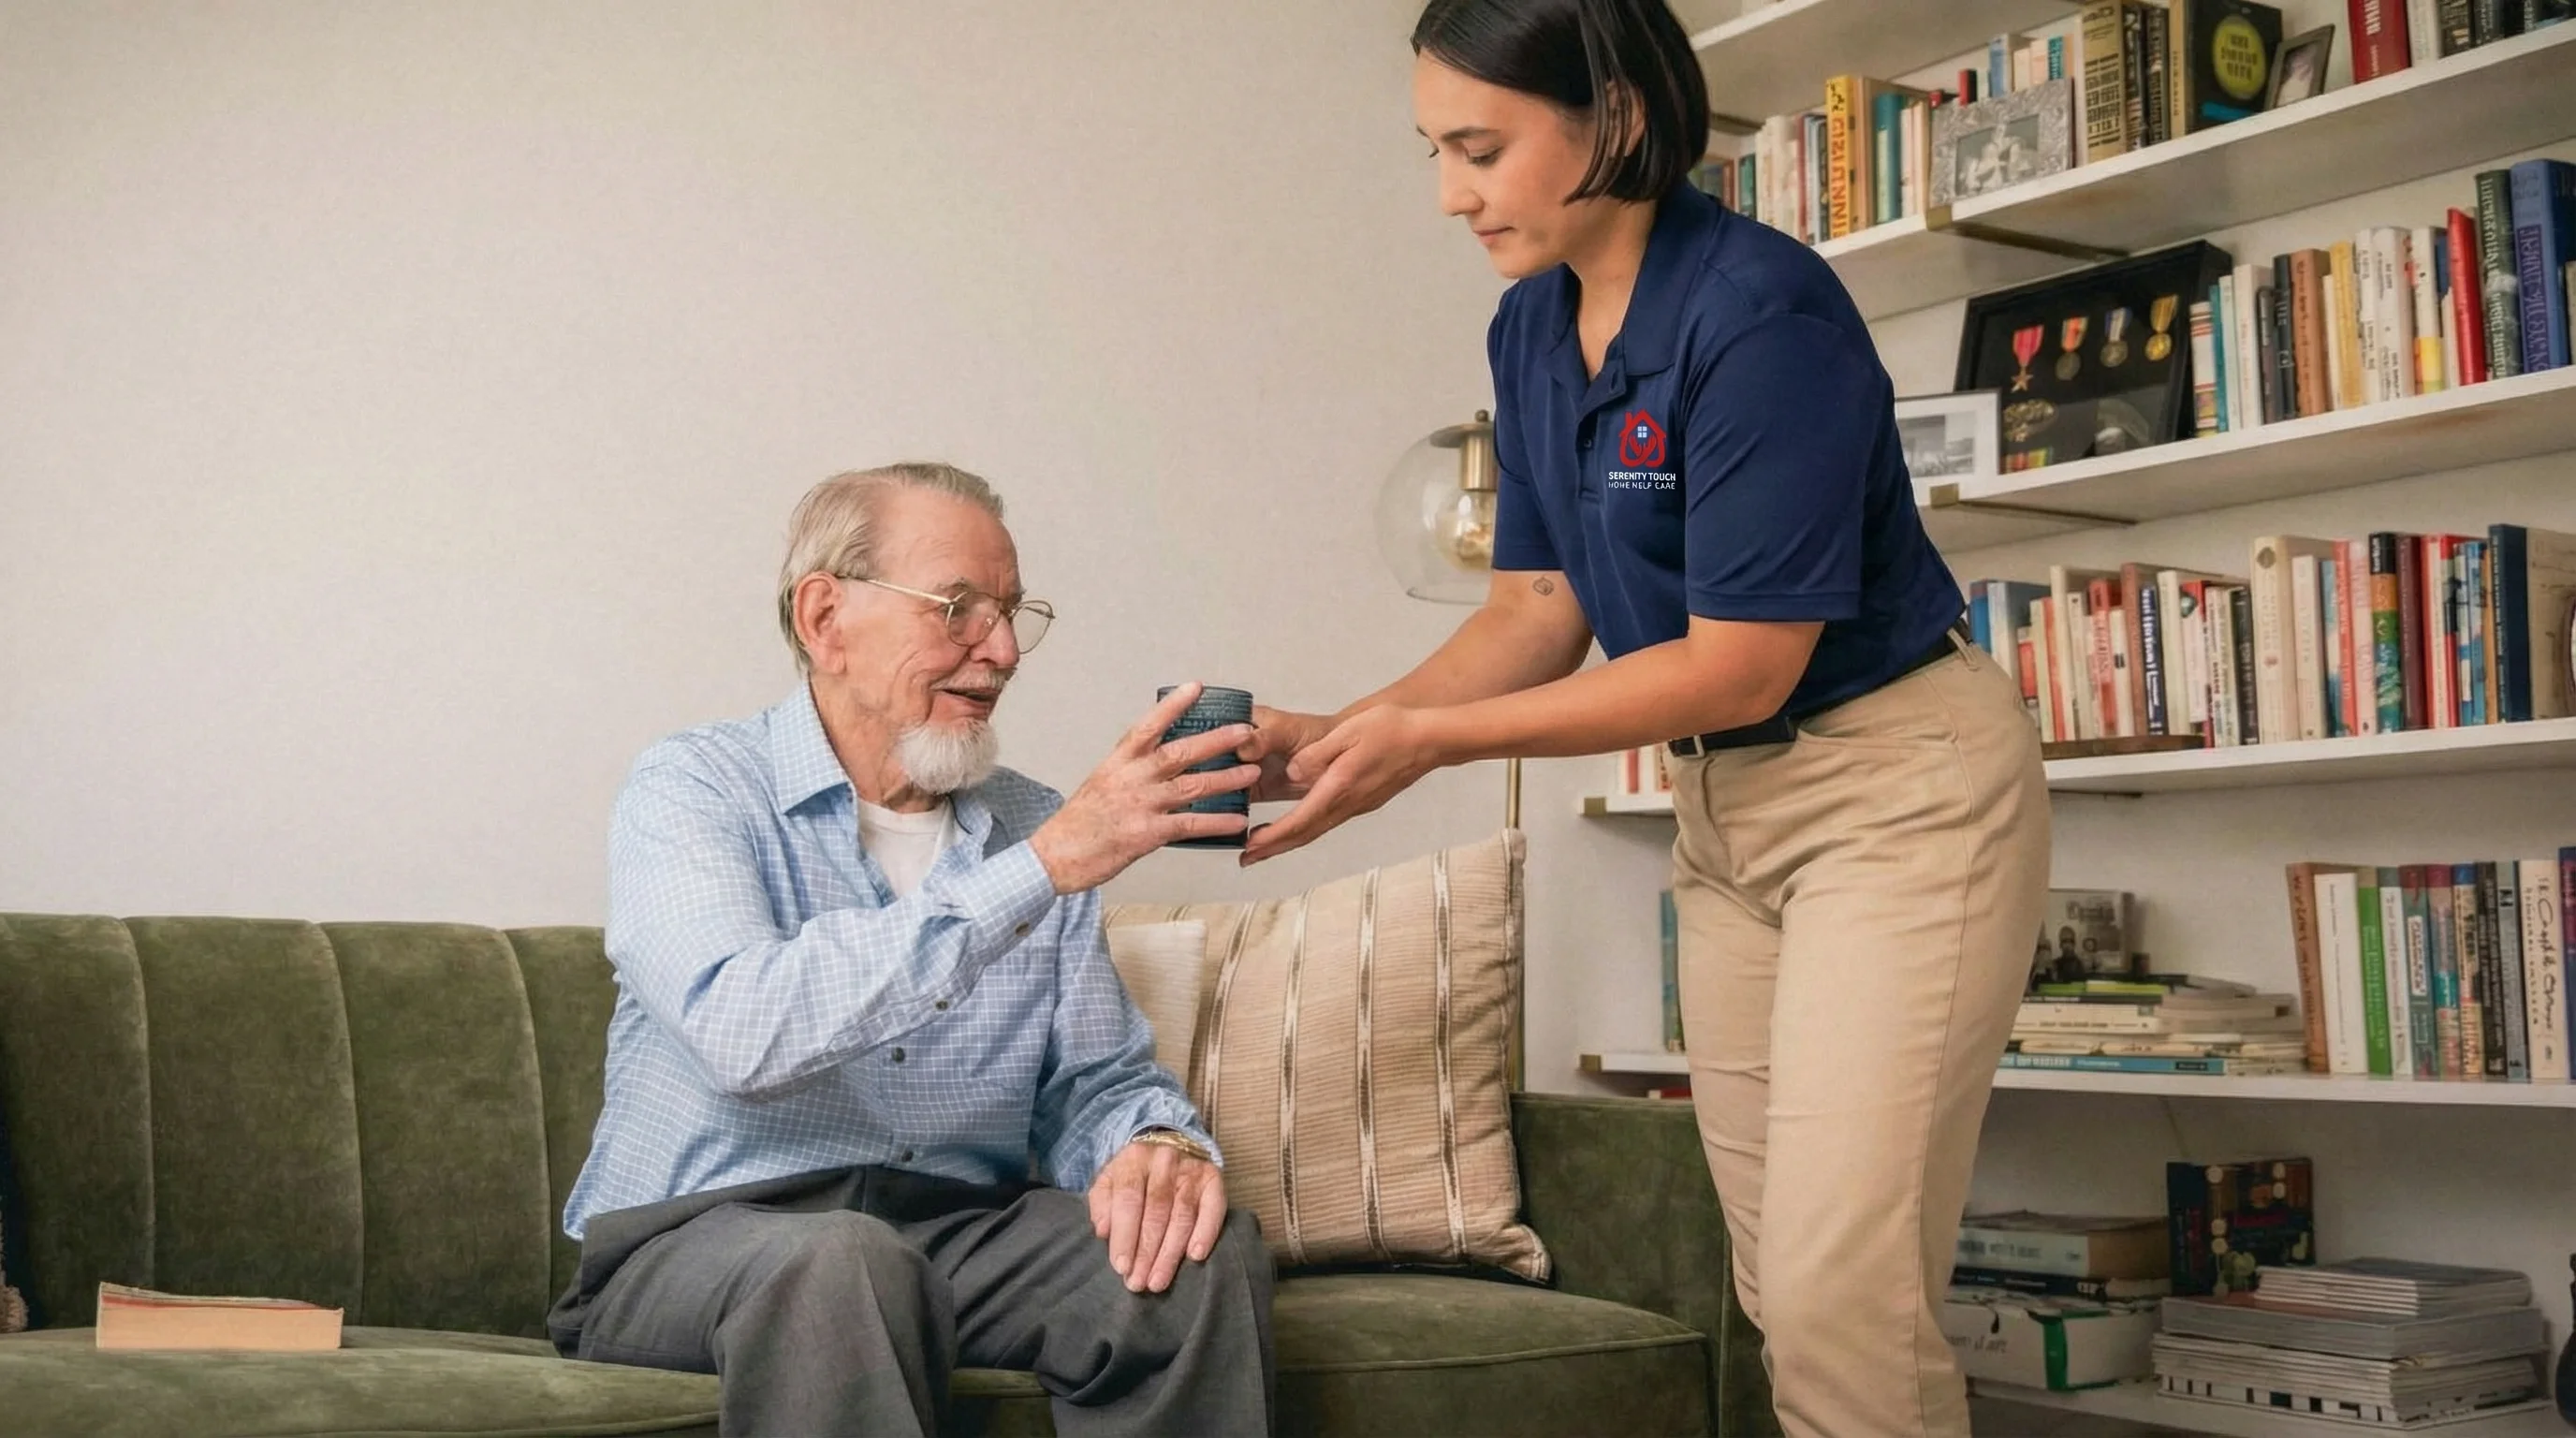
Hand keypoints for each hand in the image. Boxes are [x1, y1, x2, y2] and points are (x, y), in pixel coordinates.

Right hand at [1030, 683, 1258, 893]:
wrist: (1055, 856)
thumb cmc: (1078, 823)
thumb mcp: (1101, 784)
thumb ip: (1130, 771)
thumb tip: (1157, 762)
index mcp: (1118, 762)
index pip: (1147, 725)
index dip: (1173, 705)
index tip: (1196, 687)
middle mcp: (1131, 778)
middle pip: (1180, 752)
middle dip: (1216, 740)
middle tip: (1245, 730)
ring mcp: (1140, 805)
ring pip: (1192, 785)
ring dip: (1227, 778)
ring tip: (1253, 772)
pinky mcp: (1147, 834)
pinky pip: (1190, 824)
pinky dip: (1217, 822)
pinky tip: (1238, 820)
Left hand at [1087, 1138, 1227, 1293]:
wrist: (1169, 1142)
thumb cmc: (1134, 1174)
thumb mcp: (1109, 1180)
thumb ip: (1101, 1203)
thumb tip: (1103, 1231)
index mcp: (1134, 1159)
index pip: (1128, 1200)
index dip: (1125, 1235)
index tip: (1121, 1267)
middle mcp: (1165, 1161)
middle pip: (1156, 1212)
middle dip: (1146, 1252)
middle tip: (1139, 1282)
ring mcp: (1191, 1169)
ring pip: (1182, 1215)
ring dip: (1170, 1253)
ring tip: (1159, 1281)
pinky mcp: (1213, 1179)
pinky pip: (1214, 1208)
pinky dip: (1206, 1232)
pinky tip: (1195, 1256)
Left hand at [1239, 704, 1441, 865]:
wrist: (1429, 739)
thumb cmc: (1390, 728)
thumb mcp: (1348, 731)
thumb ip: (1317, 753)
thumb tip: (1293, 773)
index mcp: (1339, 786)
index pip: (1299, 820)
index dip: (1271, 837)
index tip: (1248, 847)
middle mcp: (1347, 803)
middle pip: (1305, 834)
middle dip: (1273, 848)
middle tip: (1246, 859)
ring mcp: (1357, 805)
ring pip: (1316, 830)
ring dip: (1288, 841)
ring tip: (1263, 848)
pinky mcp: (1363, 800)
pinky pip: (1327, 821)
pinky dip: (1305, 829)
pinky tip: (1297, 826)